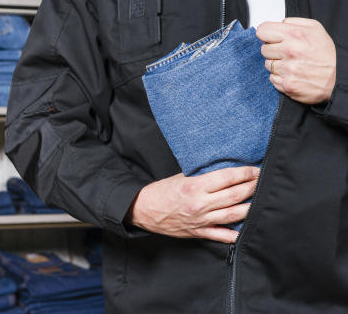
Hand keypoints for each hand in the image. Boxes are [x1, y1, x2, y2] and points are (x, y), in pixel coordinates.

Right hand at [127, 166, 258, 242]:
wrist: (143, 210)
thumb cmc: (162, 191)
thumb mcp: (181, 177)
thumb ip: (203, 176)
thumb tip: (225, 172)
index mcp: (195, 186)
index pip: (227, 178)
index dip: (245, 173)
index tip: (255, 170)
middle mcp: (200, 204)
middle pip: (235, 195)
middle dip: (253, 187)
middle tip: (262, 181)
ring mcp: (201, 220)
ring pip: (233, 215)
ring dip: (250, 207)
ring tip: (260, 200)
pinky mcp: (198, 232)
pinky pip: (221, 235)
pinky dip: (235, 233)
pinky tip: (246, 228)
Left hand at [256, 17, 336, 104]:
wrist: (338, 78)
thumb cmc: (327, 54)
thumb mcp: (315, 29)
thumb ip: (294, 23)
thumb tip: (279, 24)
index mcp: (295, 34)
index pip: (262, 31)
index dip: (266, 34)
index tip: (272, 38)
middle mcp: (290, 51)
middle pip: (263, 49)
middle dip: (273, 50)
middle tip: (287, 53)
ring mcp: (287, 69)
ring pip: (267, 64)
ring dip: (277, 64)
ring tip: (292, 64)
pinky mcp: (286, 84)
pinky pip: (272, 78)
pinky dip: (280, 77)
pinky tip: (293, 74)